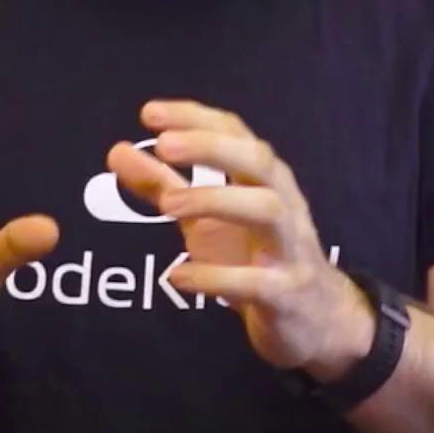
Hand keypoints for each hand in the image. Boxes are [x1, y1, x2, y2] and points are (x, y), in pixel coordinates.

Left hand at [106, 100, 374, 378]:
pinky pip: (257, 282)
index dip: (195, 118)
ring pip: (267, 209)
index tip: (149, 113)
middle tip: (163, 145)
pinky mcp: (287, 293)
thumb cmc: (256, 257)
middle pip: (258, 159)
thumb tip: (117, 152)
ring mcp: (289, 248)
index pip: (235, 133)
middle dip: (211, 147)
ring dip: (216, 200)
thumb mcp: (205, 218)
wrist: (316, 320)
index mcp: (263, 179)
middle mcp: (282, 203)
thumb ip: (163, 185)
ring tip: (167, 204)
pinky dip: (216, 278)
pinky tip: (178, 275)